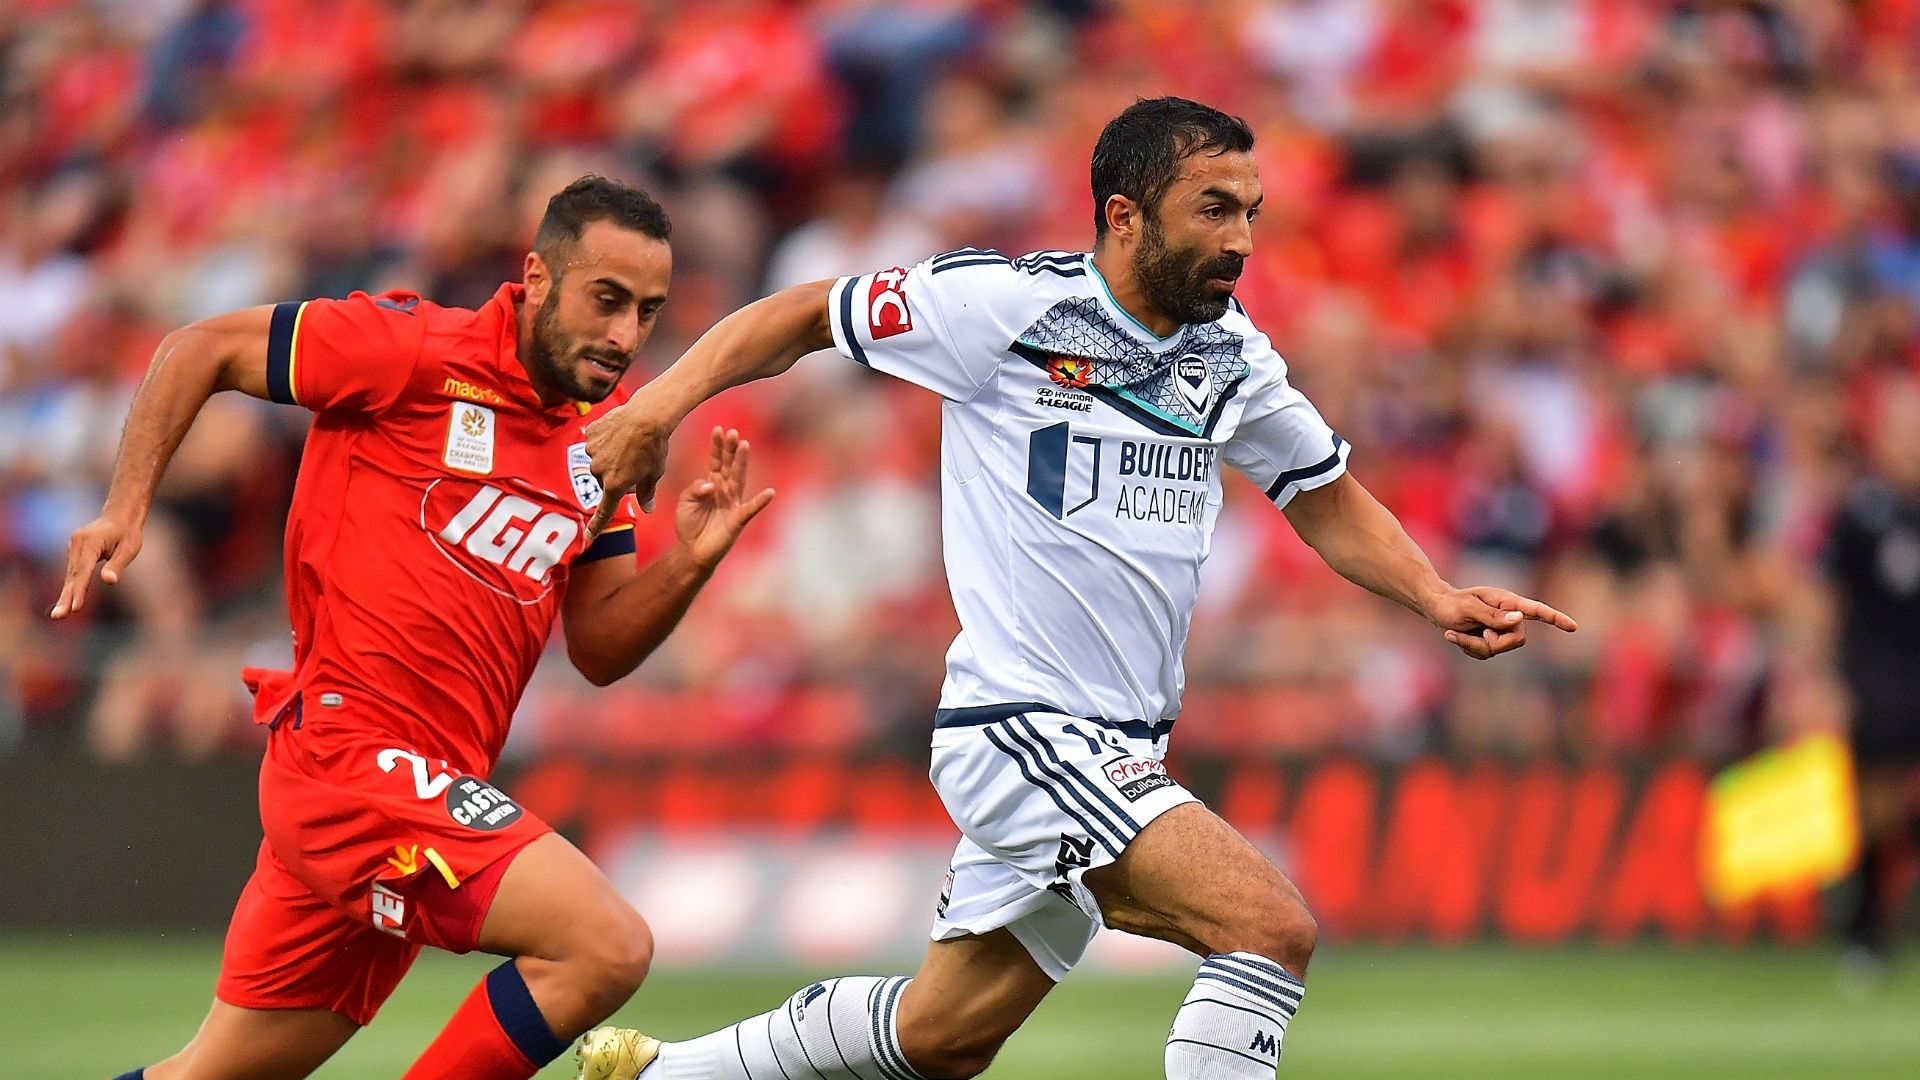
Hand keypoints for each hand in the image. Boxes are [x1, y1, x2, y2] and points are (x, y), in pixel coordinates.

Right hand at [51, 513, 143, 618]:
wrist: (119, 516)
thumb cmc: (128, 533)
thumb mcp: (129, 548)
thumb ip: (117, 565)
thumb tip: (109, 581)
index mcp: (90, 542)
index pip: (83, 571)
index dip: (79, 590)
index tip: (76, 608)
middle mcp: (77, 543)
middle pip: (72, 575)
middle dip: (66, 597)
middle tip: (58, 617)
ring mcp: (73, 547)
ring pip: (70, 575)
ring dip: (66, 595)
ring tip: (60, 615)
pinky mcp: (74, 552)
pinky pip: (72, 572)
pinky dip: (70, 586)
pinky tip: (66, 602)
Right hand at [583, 390, 677, 535]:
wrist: (648, 415)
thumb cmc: (655, 446)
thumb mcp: (654, 473)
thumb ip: (647, 493)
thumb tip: (647, 510)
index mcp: (615, 485)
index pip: (604, 511)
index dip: (597, 525)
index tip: (589, 537)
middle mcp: (599, 471)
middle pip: (604, 480)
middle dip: (616, 476)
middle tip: (635, 463)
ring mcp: (592, 451)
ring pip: (599, 460)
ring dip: (610, 457)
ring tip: (629, 444)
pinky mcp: (590, 434)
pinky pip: (595, 441)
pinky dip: (605, 439)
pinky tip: (619, 432)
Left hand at [674, 427, 774, 569]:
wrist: (691, 551)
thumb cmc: (689, 525)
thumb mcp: (685, 502)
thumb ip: (695, 488)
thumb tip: (711, 484)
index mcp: (711, 484)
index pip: (715, 461)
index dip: (717, 446)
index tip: (718, 429)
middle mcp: (724, 491)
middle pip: (729, 466)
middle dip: (731, 449)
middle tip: (733, 432)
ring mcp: (732, 504)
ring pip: (739, 479)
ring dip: (742, 463)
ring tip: (745, 446)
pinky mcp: (737, 520)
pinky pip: (751, 509)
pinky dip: (761, 501)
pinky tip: (770, 492)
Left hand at [1427, 585, 1576, 659]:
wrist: (1436, 607)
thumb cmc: (1452, 603)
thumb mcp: (1469, 608)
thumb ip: (1493, 615)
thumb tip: (1520, 619)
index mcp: (1508, 602)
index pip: (1537, 611)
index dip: (1555, 619)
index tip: (1573, 627)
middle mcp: (1508, 617)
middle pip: (1517, 639)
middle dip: (1494, 642)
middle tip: (1475, 632)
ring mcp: (1498, 630)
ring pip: (1497, 650)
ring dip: (1474, 645)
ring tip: (1457, 631)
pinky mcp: (1488, 642)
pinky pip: (1484, 654)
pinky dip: (1467, 648)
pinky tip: (1454, 635)